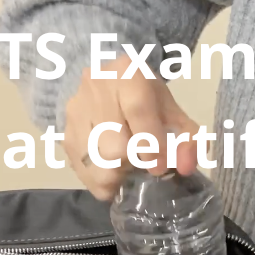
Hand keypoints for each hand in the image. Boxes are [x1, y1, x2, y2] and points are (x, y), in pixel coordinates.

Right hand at [64, 54, 197, 199]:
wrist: (107, 85)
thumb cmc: (143, 99)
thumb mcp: (169, 110)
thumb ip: (186, 136)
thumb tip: (187, 165)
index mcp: (126, 73)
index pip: (138, 111)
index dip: (152, 146)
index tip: (161, 167)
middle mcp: (95, 88)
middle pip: (114, 145)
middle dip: (134, 164)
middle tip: (143, 164)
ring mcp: (76, 113)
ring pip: (96, 164)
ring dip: (118, 176)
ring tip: (127, 166)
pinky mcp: (66, 136)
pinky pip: (84, 173)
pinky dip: (102, 181)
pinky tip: (113, 171)